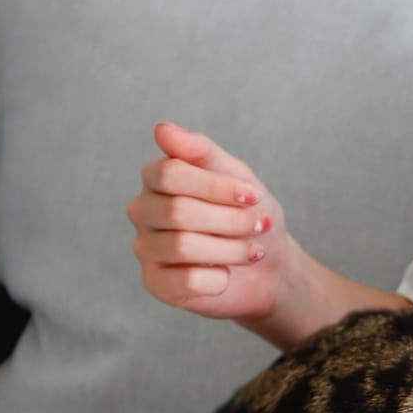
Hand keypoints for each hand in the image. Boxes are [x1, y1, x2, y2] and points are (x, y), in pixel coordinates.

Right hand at [128, 122, 292, 320]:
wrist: (269, 264)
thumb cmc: (248, 212)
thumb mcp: (235, 174)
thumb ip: (200, 150)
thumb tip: (161, 129)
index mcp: (156, 179)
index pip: (169, 174)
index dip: (215, 186)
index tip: (252, 195)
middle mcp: (143, 211)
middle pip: (177, 211)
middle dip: (229, 220)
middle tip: (259, 224)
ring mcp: (146, 248)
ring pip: (181, 247)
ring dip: (230, 249)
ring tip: (254, 251)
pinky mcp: (156, 284)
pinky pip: (184, 281)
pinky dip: (218, 278)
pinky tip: (227, 274)